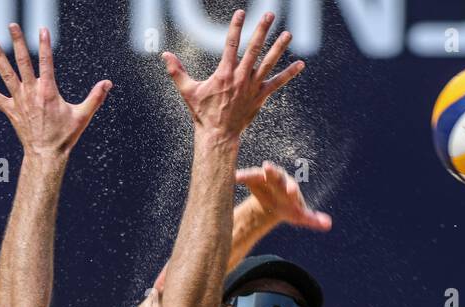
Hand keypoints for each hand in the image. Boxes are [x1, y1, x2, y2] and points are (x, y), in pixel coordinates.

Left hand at [0, 24, 110, 158]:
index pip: (46, 61)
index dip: (45, 44)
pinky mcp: (10, 111)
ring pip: (6, 74)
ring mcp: (19, 101)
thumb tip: (108, 83)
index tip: (42, 29)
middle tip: (12, 25)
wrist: (46, 155)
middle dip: (18, 42)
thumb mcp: (83, 116)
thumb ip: (95, 97)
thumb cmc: (65, 136)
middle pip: (23, 61)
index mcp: (48, 91)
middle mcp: (31, 92)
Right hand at [163, 10, 304, 140]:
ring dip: (279, 47)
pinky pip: (277, 83)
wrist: (218, 136)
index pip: (230, 44)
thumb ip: (177, 71)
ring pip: (268, 63)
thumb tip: (164, 55)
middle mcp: (240, 77)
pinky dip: (289, 74)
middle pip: (254, 49)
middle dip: (261, 30)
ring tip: (288, 34)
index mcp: (224, 73)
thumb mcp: (188, 91)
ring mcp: (252, 87)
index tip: (241, 13)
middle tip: (269, 15)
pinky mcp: (260, 97)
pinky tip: (301, 64)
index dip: (235, 27)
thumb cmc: (202, 114)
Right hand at [237, 161, 331, 231]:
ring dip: (253, 172)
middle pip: (276, 175)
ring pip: (260, 173)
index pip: (292, 186)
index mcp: (290, 188)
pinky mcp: (253, 179)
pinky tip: (233, 178)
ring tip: (243, 174)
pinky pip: (247, 176)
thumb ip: (313, 219)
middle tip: (267, 167)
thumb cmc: (290, 208)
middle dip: (272, 172)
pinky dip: (241, 176)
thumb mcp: (300, 215)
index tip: (291, 190)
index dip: (291, 188)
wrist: (275, 203)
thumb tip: (329, 224)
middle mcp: (279, 179)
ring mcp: (265, 178)